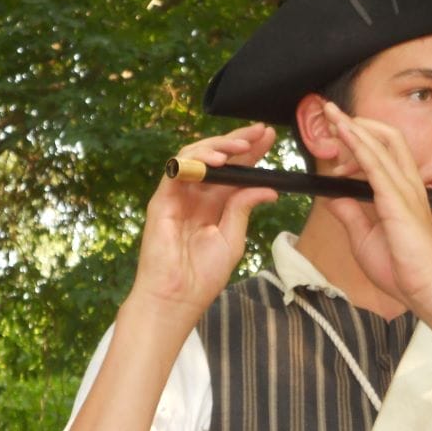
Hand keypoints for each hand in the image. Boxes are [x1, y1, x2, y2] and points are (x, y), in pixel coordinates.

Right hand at [130, 122, 277, 318]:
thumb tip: (268, 188)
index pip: (234, 170)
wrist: (178, 298)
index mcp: (216, 204)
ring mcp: (179, 195)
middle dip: (238, 141)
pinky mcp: (162, 200)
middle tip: (260, 131)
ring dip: (218, 146)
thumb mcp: (233, 239)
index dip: (250, 152)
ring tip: (240, 146)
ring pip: (195, 156)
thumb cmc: (203, 276)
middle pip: (216, 157)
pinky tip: (216, 161)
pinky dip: (196, 161)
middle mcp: (197, 195)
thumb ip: (244, 208)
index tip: (269, 136)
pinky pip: (177, 171)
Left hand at [321, 102, 431, 312]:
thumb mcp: (363, 237)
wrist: (425, 290)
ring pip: (380, 144)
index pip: (383, 151)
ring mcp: (405, 190)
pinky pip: (376, 164)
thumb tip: (331, 197)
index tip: (332, 138)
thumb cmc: (400, 268)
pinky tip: (343, 134)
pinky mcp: (398, 200)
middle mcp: (407, 184)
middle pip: (386, 137)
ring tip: (331, 115)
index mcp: (402, 192)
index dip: (357, 139)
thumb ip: (349, 213)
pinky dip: (358, 145)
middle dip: (357, 122)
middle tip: (330, 114)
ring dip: (353, 127)